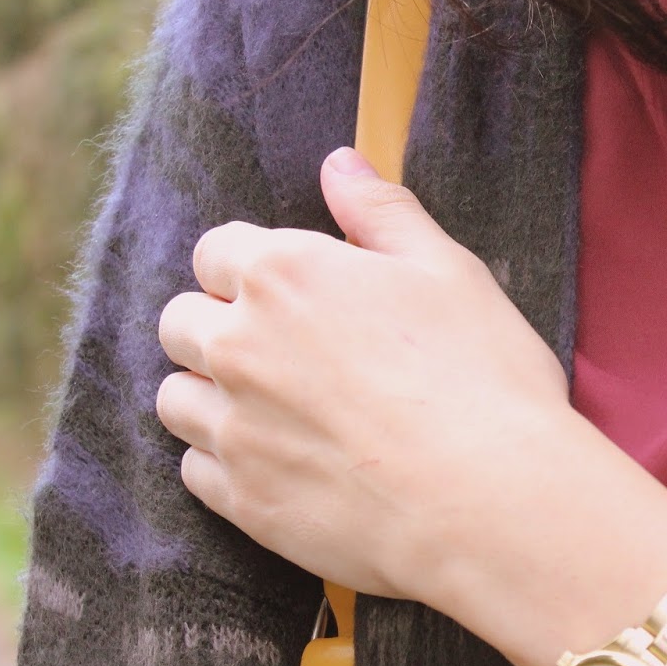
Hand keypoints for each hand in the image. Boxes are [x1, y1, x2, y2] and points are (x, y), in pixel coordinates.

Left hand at [155, 146, 570, 599]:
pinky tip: (281, 463)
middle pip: (180, 323)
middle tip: (286, 354)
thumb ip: (383, 213)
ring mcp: (234, 428)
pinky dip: (224, 463)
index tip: (297, 295)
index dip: (255, 268)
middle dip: (220, 328)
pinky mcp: (243, 501)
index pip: (217, 250)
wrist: (491, 502)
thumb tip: (339, 162)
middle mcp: (239, 346)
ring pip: (175, 400)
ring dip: (211, 396)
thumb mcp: (450, 273)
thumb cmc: (484, 379)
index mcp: (285, 275)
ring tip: (276, 411)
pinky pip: (195, 471)